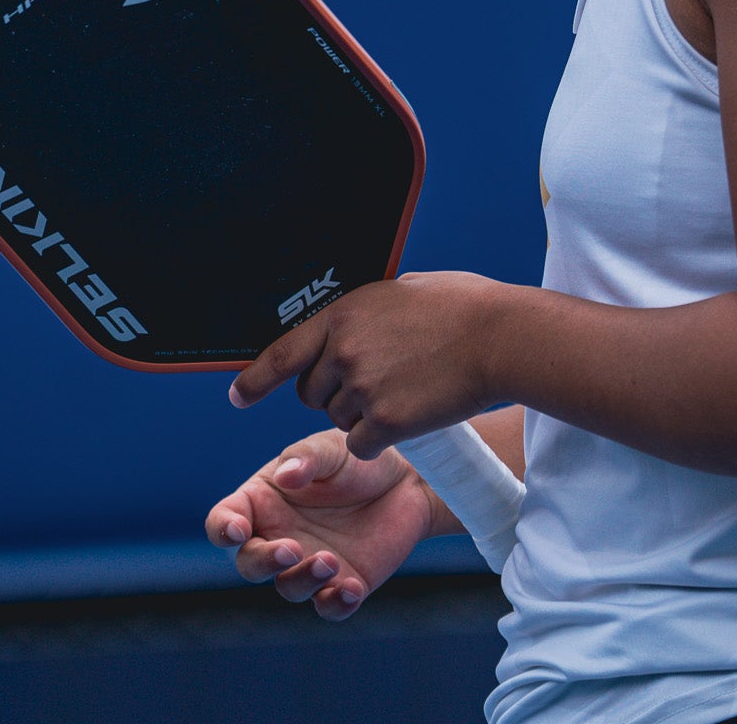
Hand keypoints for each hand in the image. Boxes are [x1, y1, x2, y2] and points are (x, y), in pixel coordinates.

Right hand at [204, 427, 437, 618]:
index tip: (237, 530)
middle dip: (264, 561)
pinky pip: (329, 607)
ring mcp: (308, 564)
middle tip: (291, 548)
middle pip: (250, 563)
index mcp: (264, 501)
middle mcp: (279, 537)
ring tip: (329, 561)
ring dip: (303, 579)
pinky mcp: (343, 584)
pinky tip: (351, 589)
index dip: (223, 528)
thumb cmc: (358, 458)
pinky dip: (335, 604)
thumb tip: (285, 478)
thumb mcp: (331, 447)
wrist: (410, 480)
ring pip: (289, 587)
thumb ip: (306, 459)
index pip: (225, 520)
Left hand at [227, 272, 504, 457]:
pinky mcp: (385, 422)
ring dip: (363, 416)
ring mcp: (362, 387)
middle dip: (335, 394)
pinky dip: (379, 440)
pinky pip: (361, 444)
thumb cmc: (462, 308)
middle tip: (377, 382)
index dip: (255, 379)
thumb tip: (356, 327)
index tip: (238, 397)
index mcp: (344, 314)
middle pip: (313, 394)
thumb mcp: (403, 291)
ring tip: (405, 390)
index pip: (282, 352)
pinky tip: (408, 417)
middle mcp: (344, 351)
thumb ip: (368, 314)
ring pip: (340, 420)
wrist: (498, 337)